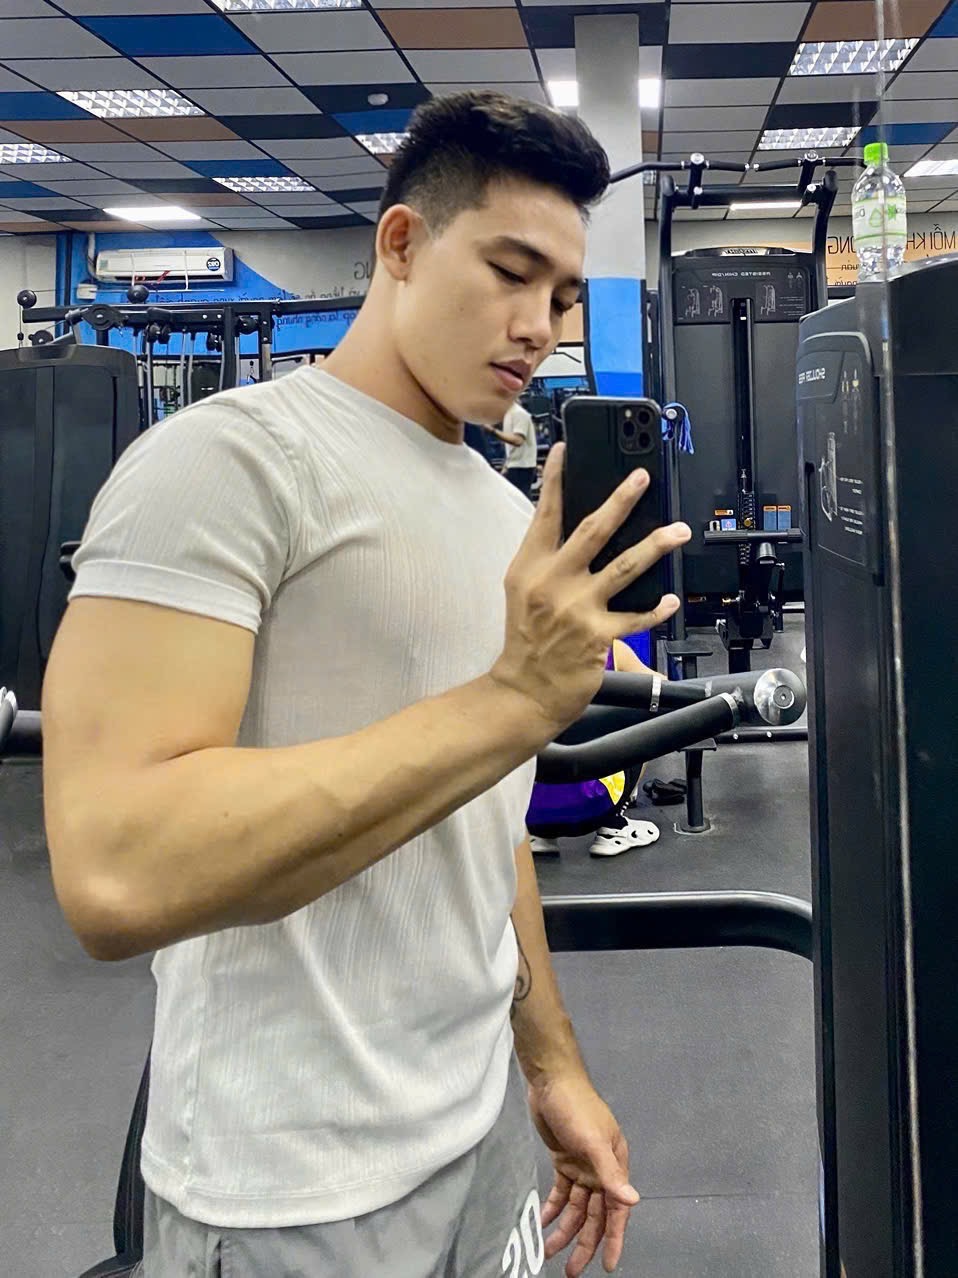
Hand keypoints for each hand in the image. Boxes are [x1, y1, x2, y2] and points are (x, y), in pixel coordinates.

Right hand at [490, 442, 689, 734]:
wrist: (524, 690)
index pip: (545, 514)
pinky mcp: (598, 635)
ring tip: (678, 531)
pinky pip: (636, 616)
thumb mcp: (524, 590)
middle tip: (642, 478)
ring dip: (656, 545)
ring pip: (624, 567)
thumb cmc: (527, 639)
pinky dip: (656, 608)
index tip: (566, 449)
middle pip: (592, 530)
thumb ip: (549, 559)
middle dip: (620, 500)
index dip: (556, 479)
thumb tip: (587, 530)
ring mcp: (576, 608)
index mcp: (530, 566)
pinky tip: (671, 599)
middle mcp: (553, 582)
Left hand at [528, 1069, 638, 1276]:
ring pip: (576, 1208)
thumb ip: (611, 1173)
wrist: (551, 1082)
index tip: (608, 1266)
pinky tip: (542, 1223)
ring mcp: (582, 1167)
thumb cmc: (576, 1108)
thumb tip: (633, 1201)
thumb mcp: (594, 1141)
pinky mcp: (563, 1161)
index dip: (613, 1239)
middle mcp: (601, 1171)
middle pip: (595, 1216)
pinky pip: (560, 1193)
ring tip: (549, 1252)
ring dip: (564, 1230)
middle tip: (571, 1271)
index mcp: (615, 1165)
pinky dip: (552, 1208)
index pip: (616, 1211)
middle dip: (584, 1243)